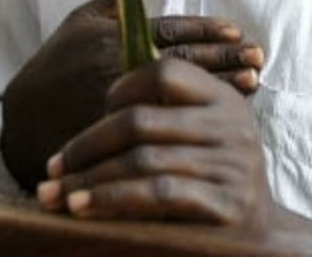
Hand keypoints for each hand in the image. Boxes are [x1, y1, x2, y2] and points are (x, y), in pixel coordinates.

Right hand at [1, 0, 263, 188]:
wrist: (20, 121)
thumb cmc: (53, 66)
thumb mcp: (77, 22)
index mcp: (112, 35)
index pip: (168, 29)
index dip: (205, 29)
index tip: (236, 30)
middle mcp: (119, 65)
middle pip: (181, 60)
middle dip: (224, 57)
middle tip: (257, 55)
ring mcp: (120, 100)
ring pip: (179, 92)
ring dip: (220, 85)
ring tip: (253, 79)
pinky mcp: (119, 132)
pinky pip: (166, 123)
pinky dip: (197, 117)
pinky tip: (222, 115)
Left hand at [37, 58, 272, 227]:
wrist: (260, 241)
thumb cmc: (211, 183)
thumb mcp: (198, 140)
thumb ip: (161, 119)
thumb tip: (92, 114)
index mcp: (223, 99)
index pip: (165, 72)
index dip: (121, 88)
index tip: (92, 111)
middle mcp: (233, 126)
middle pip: (141, 120)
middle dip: (87, 145)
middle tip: (52, 167)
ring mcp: (233, 165)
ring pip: (142, 160)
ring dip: (89, 179)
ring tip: (54, 194)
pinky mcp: (227, 204)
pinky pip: (158, 193)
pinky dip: (112, 199)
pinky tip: (83, 208)